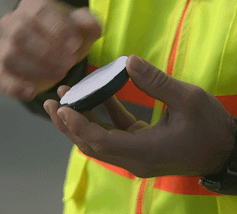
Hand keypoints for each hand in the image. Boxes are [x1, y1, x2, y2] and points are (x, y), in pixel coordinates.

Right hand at [0, 0, 100, 100]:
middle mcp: (12, 24)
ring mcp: (4, 48)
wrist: (51, 50)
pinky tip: (31, 92)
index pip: (40, 12)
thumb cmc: (64, 36)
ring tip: (59, 74)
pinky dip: (14, 87)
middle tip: (69, 62)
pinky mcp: (2, 71)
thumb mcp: (79, 28)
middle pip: (21, 34)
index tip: (75, 44)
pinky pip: (1, 79)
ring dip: (35, 68)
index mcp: (32, 7)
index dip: (58, 28)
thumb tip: (93, 27)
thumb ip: (87, 24)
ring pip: (10, 56)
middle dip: (47, 50)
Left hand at [44, 55, 236, 177]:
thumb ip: (156, 82)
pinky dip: (103, 116)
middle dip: (69, 124)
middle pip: (91, 144)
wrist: (224, 150)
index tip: (62, 107)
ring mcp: (134, 155)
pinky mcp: (138, 146)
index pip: (100, 142)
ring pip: (98, 140)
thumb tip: (129, 62)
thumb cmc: (210, 128)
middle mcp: (133, 159)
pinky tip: (97, 96)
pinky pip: (114, 132)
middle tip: (51, 103)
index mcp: (143, 152)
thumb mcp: (188, 100)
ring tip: (64, 98)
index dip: (78, 125)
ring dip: (81, 120)